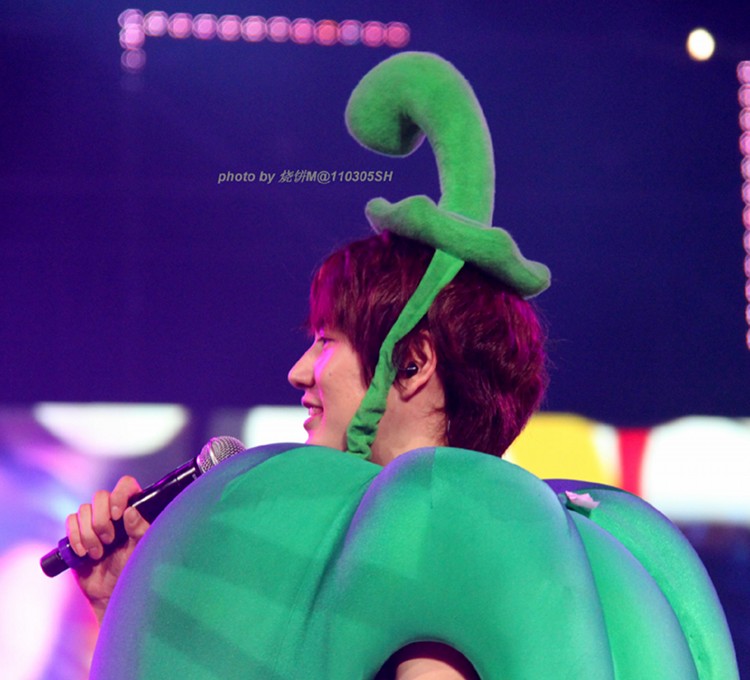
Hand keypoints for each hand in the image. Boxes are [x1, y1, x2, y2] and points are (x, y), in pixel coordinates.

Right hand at [66, 475, 149, 624]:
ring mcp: (93, 520)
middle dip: (101, 520)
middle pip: (100, 496)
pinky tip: (83, 553)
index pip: (125, 485)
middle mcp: (112, 511)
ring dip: (88, 534)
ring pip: (83, 510)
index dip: (119, 494)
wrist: (109, 591)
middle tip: (109, 540)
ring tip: (97, 553)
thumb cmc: (131, 569)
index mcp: (132, 509)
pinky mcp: (78, 532)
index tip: (117, 515)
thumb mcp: (139, 550)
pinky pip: (70, 521)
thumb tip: (131, 511)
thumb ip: (140, 530)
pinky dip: (75, 536)